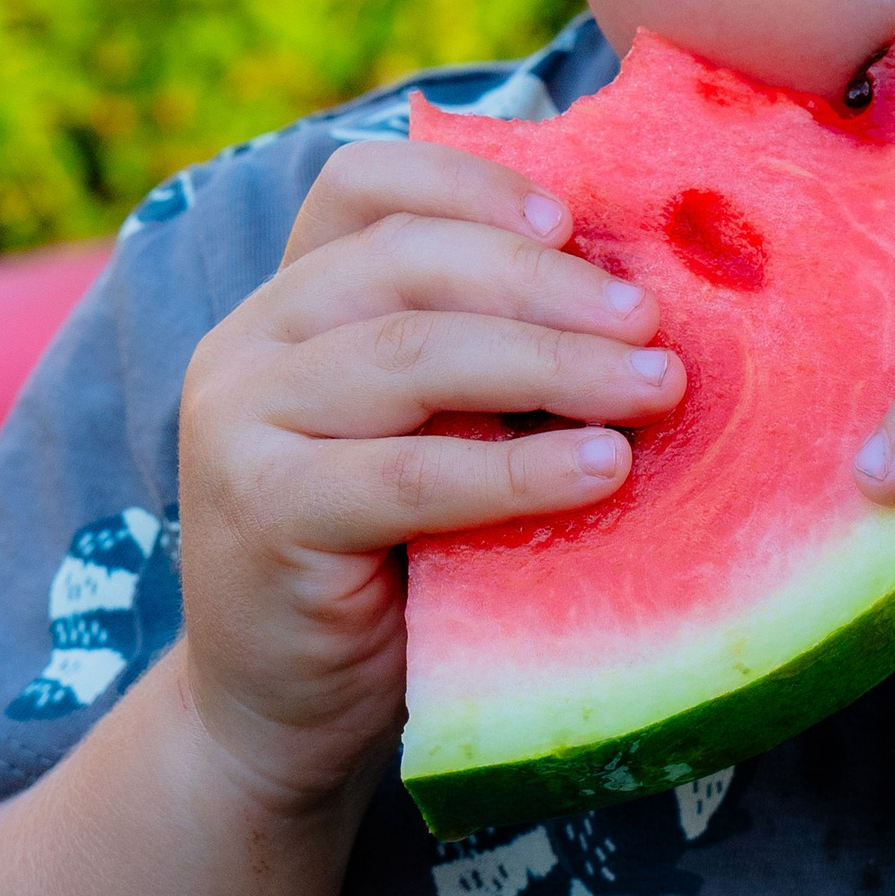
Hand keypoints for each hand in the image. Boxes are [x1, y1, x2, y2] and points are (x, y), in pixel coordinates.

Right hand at [175, 141, 685, 814]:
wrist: (284, 710)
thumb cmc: (393, 554)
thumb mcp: (435, 426)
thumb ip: (486, 350)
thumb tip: (639, 289)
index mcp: (291, 296)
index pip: (362, 185)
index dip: (471, 185)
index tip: (574, 221)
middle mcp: (250, 339)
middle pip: (404, 261)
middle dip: (544, 283)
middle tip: (650, 320)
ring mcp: (240, 421)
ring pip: (412, 356)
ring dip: (552, 363)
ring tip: (654, 386)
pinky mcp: (262, 511)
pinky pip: (410, 474)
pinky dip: (518, 469)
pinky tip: (602, 468)